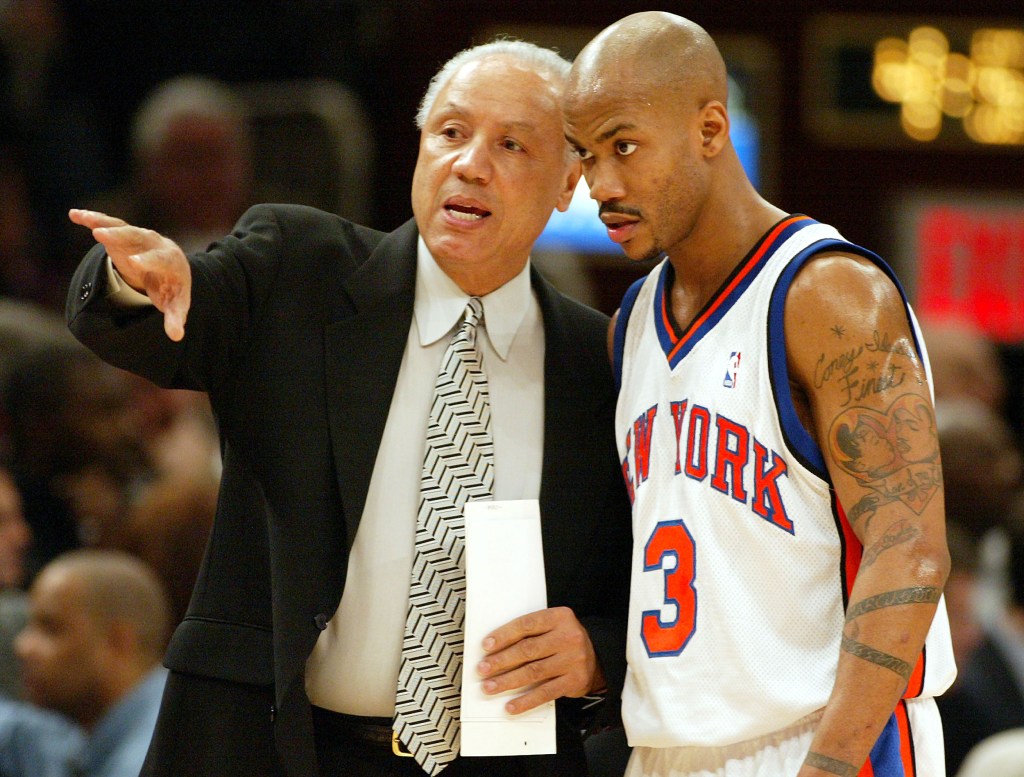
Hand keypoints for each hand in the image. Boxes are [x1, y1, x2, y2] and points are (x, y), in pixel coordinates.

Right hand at [69, 209, 191, 341]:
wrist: (170, 269)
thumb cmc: (172, 288)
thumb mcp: (176, 303)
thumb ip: (175, 318)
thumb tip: (176, 336)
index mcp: (170, 261)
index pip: (160, 259)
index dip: (148, 260)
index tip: (134, 262)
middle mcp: (155, 244)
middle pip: (139, 237)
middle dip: (122, 236)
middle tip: (102, 236)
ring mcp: (139, 237)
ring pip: (122, 228)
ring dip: (104, 224)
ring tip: (86, 220)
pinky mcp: (124, 235)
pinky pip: (108, 224)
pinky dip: (93, 219)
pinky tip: (74, 215)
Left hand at [476, 606, 603, 713]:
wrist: (597, 656)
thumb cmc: (565, 639)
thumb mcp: (552, 626)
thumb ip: (530, 632)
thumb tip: (495, 647)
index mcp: (559, 617)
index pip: (526, 625)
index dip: (504, 635)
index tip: (486, 646)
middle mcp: (568, 637)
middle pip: (528, 649)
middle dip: (501, 661)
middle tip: (483, 669)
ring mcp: (572, 660)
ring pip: (533, 672)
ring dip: (507, 681)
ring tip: (490, 686)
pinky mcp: (574, 681)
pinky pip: (545, 693)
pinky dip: (526, 701)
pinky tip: (511, 705)